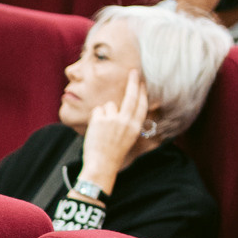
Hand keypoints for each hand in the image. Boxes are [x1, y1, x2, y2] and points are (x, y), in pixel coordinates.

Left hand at [77, 70, 152, 193]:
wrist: (101, 165)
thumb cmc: (113, 154)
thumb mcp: (127, 138)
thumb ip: (127, 122)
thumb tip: (123, 107)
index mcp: (135, 127)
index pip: (142, 105)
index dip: (142, 93)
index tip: (142, 83)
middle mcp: (126, 121)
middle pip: (131, 97)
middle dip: (133, 82)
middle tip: (133, 72)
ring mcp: (113, 119)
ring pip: (109, 106)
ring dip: (104, 114)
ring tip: (102, 130)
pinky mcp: (100, 119)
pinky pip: (97, 111)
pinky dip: (95, 118)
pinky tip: (95, 131)